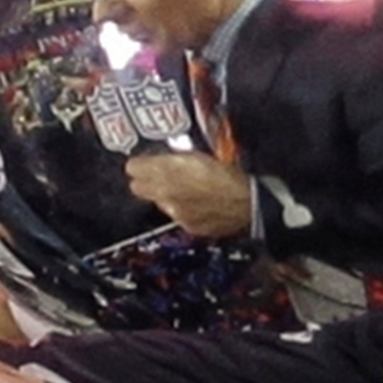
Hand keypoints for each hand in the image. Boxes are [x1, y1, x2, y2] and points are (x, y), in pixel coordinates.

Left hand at [127, 152, 252, 240]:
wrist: (248, 202)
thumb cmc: (227, 175)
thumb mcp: (196, 156)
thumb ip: (172, 158)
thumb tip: (155, 160)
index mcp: (166, 173)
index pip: (134, 168)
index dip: (138, 164)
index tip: (140, 163)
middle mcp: (166, 196)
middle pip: (140, 188)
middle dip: (146, 181)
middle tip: (158, 175)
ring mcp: (177, 214)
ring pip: (160, 202)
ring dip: (167, 195)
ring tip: (186, 187)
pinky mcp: (190, 226)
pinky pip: (178, 215)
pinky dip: (184, 209)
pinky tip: (198, 202)